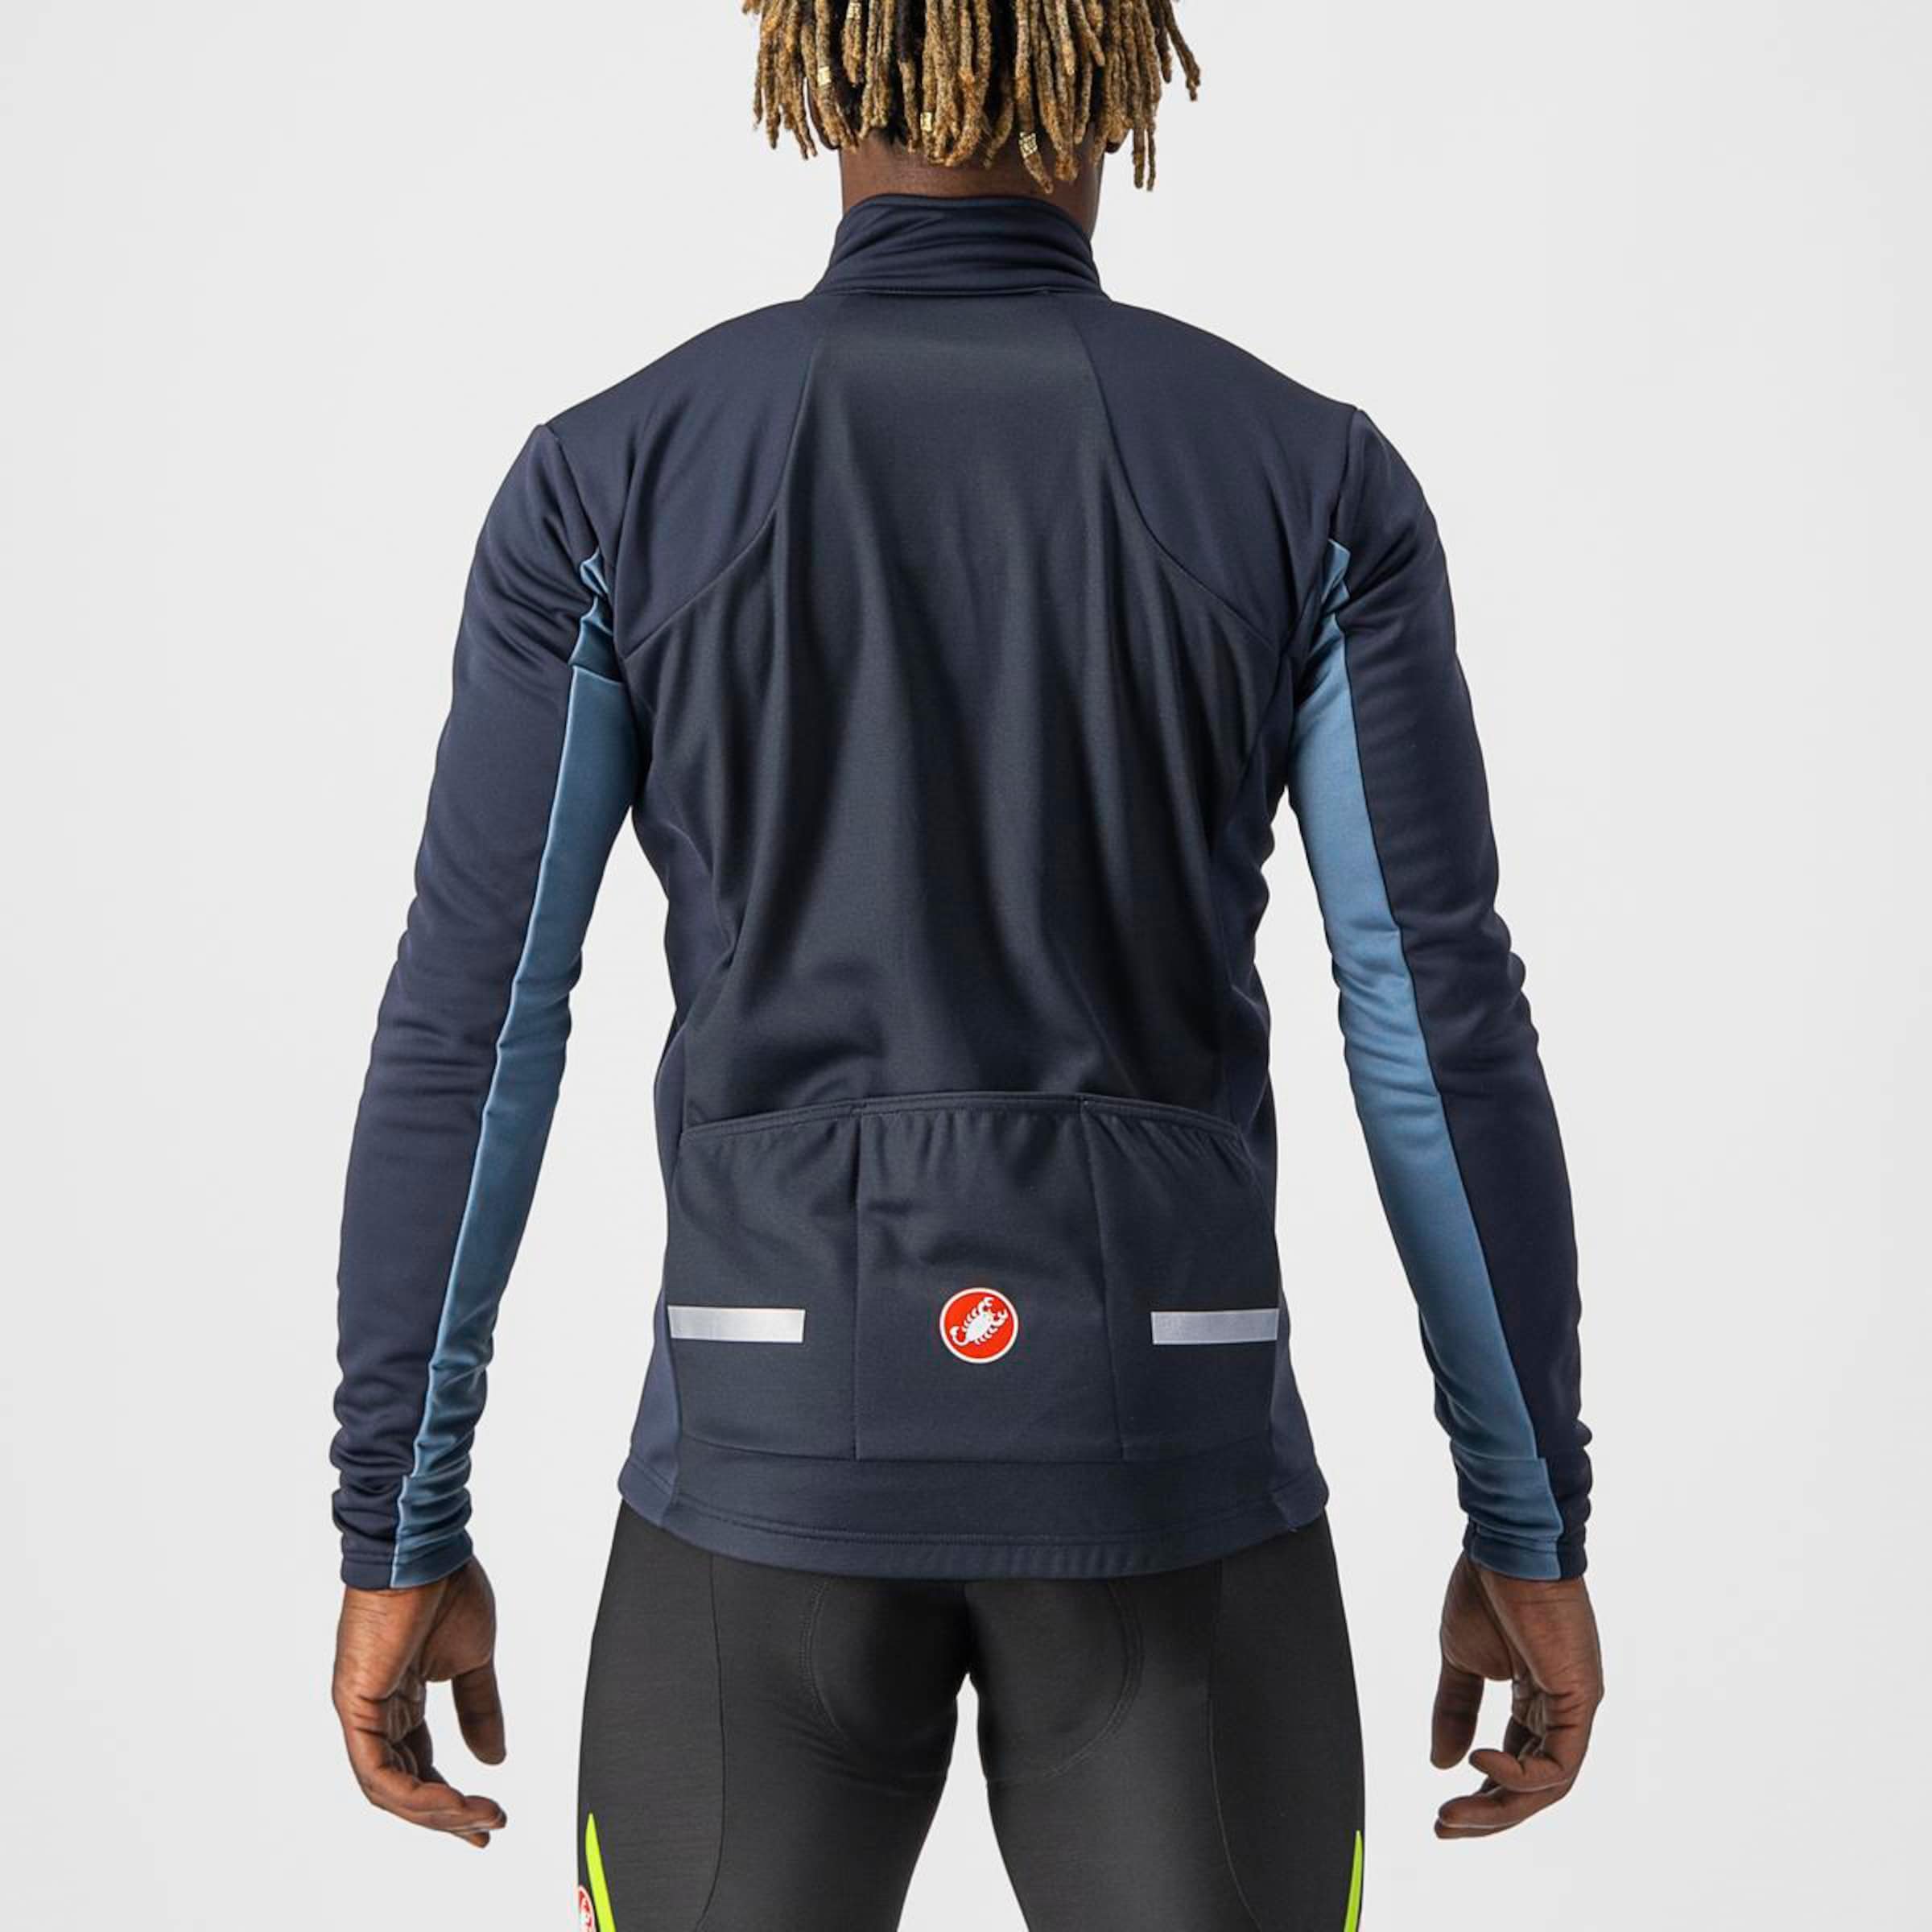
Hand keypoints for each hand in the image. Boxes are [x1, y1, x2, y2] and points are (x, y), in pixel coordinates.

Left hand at [331, 1556, 507, 1848]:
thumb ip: (479, 1708)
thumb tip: (493, 1758)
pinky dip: (414, 1794)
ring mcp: (361, 1710)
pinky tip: (450, 1801)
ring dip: (435, 1811)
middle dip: (446, 1816)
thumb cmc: (444, 1586)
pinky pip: (378, 1771)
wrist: (423, 1549)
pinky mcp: (356, 1705)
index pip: (421, 1763)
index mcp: (400, 1697)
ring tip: (478, 1818)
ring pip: (389, 1788)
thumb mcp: (473, 1659)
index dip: (452, 1797)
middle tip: (485, 1831)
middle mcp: (375, 1710)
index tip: (487, 1818)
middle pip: (404, 1785)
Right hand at [1430, 1553, 1602, 1837]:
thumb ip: (1455, 1708)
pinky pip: (1559, 1762)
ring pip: (1547, 1784)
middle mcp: (1561, 1708)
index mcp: (1536, 1697)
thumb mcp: (1461, 1659)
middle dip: (1488, 1813)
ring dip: (1500, 1806)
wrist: (1504, 1546)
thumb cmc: (1487, 1587)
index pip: (1516, 1762)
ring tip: (1456, 1813)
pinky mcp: (1580, 1698)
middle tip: (1445, 1826)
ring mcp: (1575, 1705)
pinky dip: (1520, 1774)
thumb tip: (1443, 1762)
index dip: (1483, 1793)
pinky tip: (1481, 1761)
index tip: (1442, 1811)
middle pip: (1532, 1784)